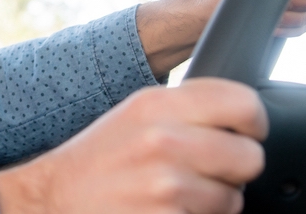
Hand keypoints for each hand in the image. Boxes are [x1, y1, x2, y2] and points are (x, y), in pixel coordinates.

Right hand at [0, 78, 267, 213]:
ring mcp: (166, 185)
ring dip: (211, 202)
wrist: (53, 200)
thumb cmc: (97, 160)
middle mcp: (163, 140)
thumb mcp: (135, 114)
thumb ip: (186, 108)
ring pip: (233, 199)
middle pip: (250, 156)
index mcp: (155, 104)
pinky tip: (162, 210)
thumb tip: (242, 115)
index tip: (244, 132)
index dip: (253, 122)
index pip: (243, 103)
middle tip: (204, 171)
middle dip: (234, 169)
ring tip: (172, 193)